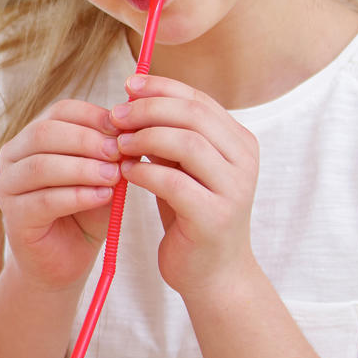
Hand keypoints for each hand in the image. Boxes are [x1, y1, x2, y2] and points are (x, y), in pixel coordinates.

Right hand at [0, 98, 121, 289]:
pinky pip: (45, 200)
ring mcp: (7, 187)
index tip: (124, 129)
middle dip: (86, 140)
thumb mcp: (101, 175)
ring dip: (83, 168)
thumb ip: (109, 154)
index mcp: (32, 138)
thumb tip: (131, 129)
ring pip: (42, 165)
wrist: (66, 260)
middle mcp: (12, 157)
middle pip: (44, 133)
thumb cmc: (85, 212)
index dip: (93, 116)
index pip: (60, 112)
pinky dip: (77, 196)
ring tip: (115, 176)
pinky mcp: (13, 217)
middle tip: (119, 151)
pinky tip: (103, 197)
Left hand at [111, 73, 259, 296]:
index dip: (161, 88)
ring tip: (118, 145)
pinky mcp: (213, 217)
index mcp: (239, 141)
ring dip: (144, 138)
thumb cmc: (190, 213)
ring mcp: (233, 189)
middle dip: (148, 109)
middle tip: (114, 115)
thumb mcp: (181, 166)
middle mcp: (244, 161)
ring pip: (187, 143)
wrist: (211, 272)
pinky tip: (125, 172)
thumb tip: (132, 98)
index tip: (127, 86)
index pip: (198, 99)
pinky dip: (144, 172)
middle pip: (193, 115)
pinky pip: (174, 183)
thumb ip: (168, 135)